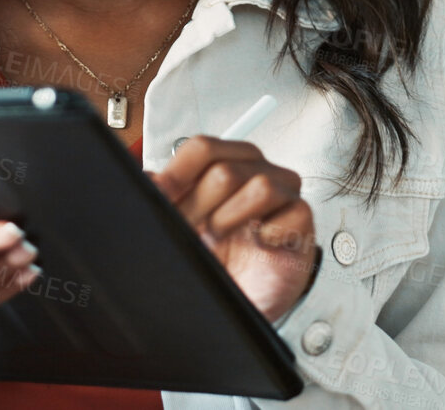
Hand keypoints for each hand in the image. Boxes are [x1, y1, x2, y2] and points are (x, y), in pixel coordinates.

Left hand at [152, 137, 317, 321]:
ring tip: (222, 237)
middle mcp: (253, 172)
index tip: (161, 198)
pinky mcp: (302, 222)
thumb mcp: (177, 224)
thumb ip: (160, 196)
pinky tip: (258, 244)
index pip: (203, 148)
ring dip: (231, 218)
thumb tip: (142, 180)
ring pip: (261, 185)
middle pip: (226, 169)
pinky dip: (270, 232)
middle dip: (199, 206)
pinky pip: (295, 210)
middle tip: (191, 230)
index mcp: (222, 163)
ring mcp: (281, 195)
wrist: (239, 298)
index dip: (177, 174)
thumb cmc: (213, 258)